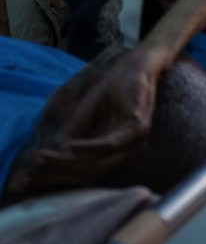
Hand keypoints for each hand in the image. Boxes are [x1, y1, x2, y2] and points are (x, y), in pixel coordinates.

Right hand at [5, 47, 163, 198]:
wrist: (134, 67)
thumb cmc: (112, 92)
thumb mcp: (84, 117)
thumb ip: (71, 138)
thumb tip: (47, 158)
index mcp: (115, 154)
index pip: (83, 174)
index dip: (56, 176)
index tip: (29, 176)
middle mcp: (126, 154)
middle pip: (89, 173)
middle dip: (59, 173)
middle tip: (33, 169)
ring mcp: (135, 142)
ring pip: (98, 163)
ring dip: (69, 162)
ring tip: (44, 159)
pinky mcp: (139, 127)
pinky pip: (111, 144)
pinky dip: (89, 148)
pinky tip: (69, 147)